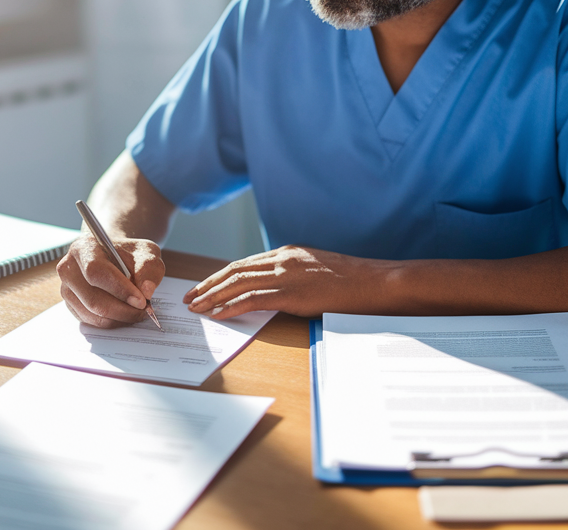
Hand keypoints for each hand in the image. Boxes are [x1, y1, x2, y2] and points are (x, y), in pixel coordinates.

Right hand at [57, 235, 165, 327]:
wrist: (112, 256)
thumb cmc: (127, 254)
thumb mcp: (145, 252)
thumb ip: (149, 268)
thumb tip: (146, 292)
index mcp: (84, 248)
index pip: (96, 272)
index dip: (119, 289)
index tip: (141, 301)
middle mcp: (68, 269)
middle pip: (93, 299)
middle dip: (123, 310)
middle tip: (144, 311)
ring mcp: (66, 289)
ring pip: (93, 314)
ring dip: (119, 318)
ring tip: (136, 311)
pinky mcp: (70, 305)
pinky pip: (92, 322)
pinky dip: (112, 322)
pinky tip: (124, 314)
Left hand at [183, 245, 381, 318]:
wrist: (378, 282)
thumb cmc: (354, 282)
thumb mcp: (318, 270)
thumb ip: (295, 275)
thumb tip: (277, 289)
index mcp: (288, 253)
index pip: (244, 263)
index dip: (219, 275)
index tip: (203, 286)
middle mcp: (283, 259)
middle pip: (234, 270)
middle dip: (208, 285)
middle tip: (189, 297)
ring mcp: (287, 275)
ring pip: (238, 283)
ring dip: (212, 296)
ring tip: (195, 307)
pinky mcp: (293, 293)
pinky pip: (254, 299)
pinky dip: (231, 306)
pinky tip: (217, 315)